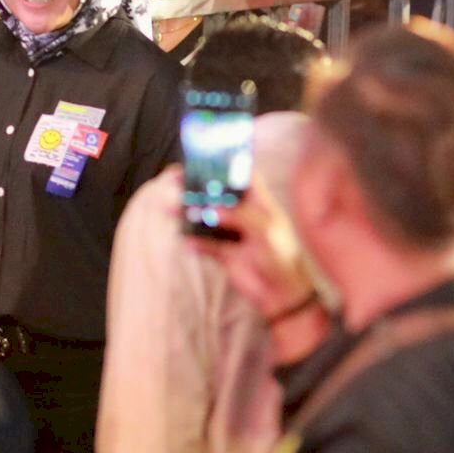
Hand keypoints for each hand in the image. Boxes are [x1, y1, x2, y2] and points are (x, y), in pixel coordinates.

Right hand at [189, 171, 318, 320]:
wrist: (281, 294)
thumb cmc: (283, 257)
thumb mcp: (266, 231)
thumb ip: (240, 216)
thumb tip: (212, 209)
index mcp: (260, 204)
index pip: (243, 177)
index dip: (228, 166)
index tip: (207, 157)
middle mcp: (243, 215)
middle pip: (217, 195)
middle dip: (199, 187)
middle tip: (177, 179)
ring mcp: (232, 234)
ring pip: (206, 218)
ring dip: (189, 213)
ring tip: (170, 207)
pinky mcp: (223, 253)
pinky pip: (204, 243)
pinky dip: (193, 241)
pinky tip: (184, 239)